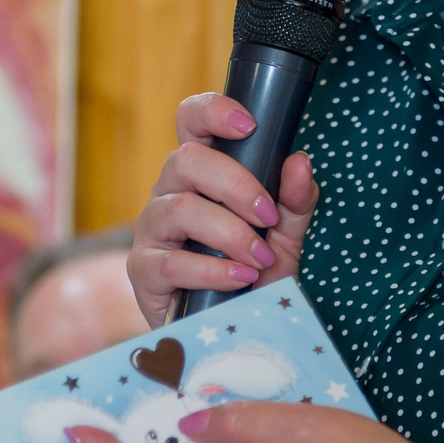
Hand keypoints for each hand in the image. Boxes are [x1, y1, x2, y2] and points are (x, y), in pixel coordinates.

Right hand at [128, 93, 317, 326]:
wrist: (229, 331)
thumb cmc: (252, 274)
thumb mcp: (284, 237)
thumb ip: (295, 201)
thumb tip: (300, 161)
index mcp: (200, 174)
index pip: (190, 121)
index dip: (212, 111)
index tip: (249, 126)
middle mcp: (169, 193)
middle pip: (185, 159)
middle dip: (235, 185)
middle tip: (268, 216)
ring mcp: (151, 230)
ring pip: (179, 208)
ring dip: (230, 233)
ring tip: (260, 258)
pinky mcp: (143, 270)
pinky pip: (173, 262)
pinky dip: (214, 270)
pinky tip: (242, 278)